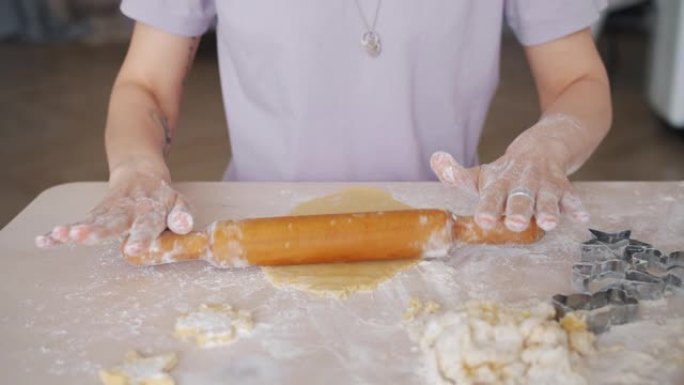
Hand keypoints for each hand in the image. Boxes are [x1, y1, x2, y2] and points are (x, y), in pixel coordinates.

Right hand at [35, 167, 193, 254]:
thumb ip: (183, 215)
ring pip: (93, 220)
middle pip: (113, 221)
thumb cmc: (163, 197)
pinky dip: (60, 232)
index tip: (135, 248)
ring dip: (77, 228)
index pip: (147, 224)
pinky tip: (44, 241)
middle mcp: (128, 209)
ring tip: (61, 235)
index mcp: (152, 210)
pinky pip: (78, 222)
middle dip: (99, 231)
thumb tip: (185, 226)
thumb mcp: (179, 203)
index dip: (142, 236)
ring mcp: (110, 210)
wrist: (140, 172)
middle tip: (84, 237)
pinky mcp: (96, 212)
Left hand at [430, 149, 588, 232]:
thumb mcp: (482, 174)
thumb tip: (435, 159)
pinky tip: (581, 218)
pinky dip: (577, 207)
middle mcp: (522, 182)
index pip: (492, 196)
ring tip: (548, 223)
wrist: (544, 146)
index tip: (484, 220)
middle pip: (520, 198)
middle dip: (518, 211)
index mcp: (500, 181)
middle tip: (514, 224)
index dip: (488, 208)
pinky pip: (572, 197)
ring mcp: (544, 184)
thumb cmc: (507, 171)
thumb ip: (457, 175)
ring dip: (548, 209)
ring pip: (547, 197)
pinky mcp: (564, 186)